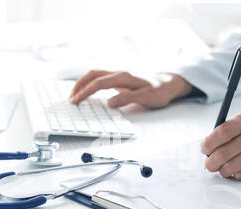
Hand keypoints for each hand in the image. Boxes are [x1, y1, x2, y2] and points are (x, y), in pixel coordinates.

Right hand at [70, 70, 192, 108]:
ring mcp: (120, 74)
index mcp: (125, 76)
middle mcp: (120, 72)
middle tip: (71, 98)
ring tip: (76, 95)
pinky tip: (87, 92)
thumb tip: (109, 103)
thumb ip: (127, 99)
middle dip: (79, 85)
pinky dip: (91, 83)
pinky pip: (101, 78)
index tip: (76, 100)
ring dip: (84, 83)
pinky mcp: (121, 78)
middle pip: (93, 74)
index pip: (99, 82)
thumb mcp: (146, 98)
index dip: (85, 92)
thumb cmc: (160, 91)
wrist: (170, 83)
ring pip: (96, 74)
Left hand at [201, 112, 240, 180]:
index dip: (208, 144)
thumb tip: (207, 148)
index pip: (221, 132)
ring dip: (223, 170)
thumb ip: (228, 131)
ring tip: (225, 167)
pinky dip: (236, 175)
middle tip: (210, 164)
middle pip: (222, 153)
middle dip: (211, 163)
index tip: (205, 150)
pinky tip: (240, 169)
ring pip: (230, 167)